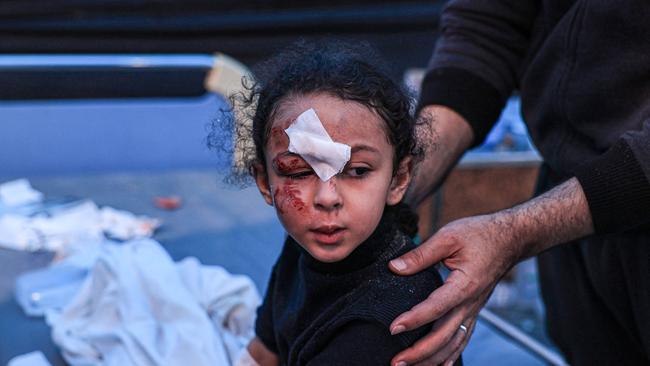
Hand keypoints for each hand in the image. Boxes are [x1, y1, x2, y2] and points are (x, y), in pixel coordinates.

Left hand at [388, 177, 593, 364]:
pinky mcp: (474, 310)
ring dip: (431, 359)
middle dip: (419, 353)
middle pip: (444, 336)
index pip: (435, 308)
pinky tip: (439, 365)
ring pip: (454, 343)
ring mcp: (474, 309)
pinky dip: (450, 355)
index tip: (393, 328)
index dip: (414, 319)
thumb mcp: (449, 236)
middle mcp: (470, 303)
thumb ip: (421, 254)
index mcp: (464, 285)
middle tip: (395, 362)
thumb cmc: (480, 234)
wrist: (511, 238)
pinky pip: (463, 339)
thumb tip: (394, 267)